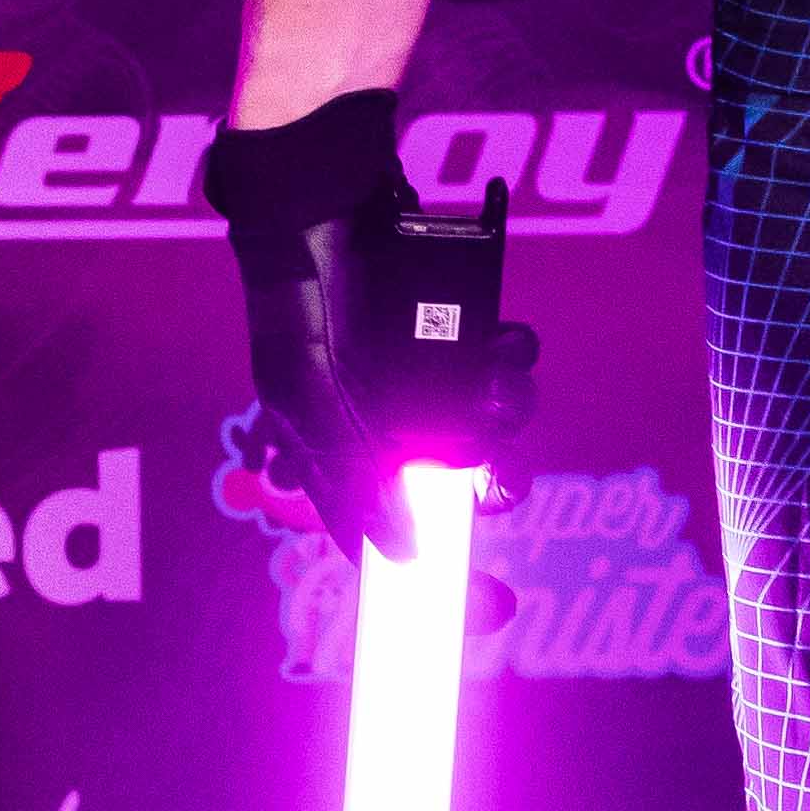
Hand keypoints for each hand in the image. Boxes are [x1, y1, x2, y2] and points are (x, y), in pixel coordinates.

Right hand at [202, 84, 536, 560]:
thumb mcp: (306, 395)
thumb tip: (406, 552)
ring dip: (505, 412)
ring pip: (500, 428)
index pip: (396, 543)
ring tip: (489, 383)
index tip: (499, 611)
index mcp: (345, 459)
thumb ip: (353, 472)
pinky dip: (514, 355)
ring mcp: (433, 381)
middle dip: (495, 484)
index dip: (450, 584)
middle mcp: (394, 427)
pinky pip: (512, 364)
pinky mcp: (465, 334)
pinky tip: (501, 338)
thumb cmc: (295, 301)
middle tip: (497, 473)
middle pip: (469, 491)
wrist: (322, 199)